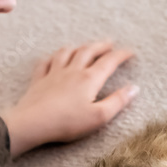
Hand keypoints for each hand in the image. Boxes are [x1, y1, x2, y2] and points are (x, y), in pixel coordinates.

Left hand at [0, 41, 136, 156]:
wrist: (33, 123)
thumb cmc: (67, 122)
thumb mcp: (99, 117)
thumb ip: (118, 101)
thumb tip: (134, 88)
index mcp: (89, 79)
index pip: (109, 62)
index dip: (121, 55)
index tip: (130, 52)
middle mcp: (72, 71)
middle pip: (88, 51)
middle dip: (101, 45)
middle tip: (110, 43)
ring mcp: (54, 73)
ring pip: (67, 52)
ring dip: (78, 47)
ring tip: (84, 46)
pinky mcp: (39, 80)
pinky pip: (46, 62)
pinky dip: (53, 56)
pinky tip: (55, 57)